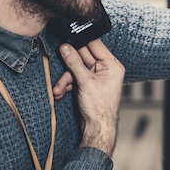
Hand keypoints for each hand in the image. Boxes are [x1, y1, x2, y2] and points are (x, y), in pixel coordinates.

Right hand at [56, 39, 124, 155]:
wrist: (97, 130)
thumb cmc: (100, 109)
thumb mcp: (85, 82)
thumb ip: (74, 63)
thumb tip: (65, 47)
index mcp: (112, 65)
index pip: (95, 45)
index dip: (80, 42)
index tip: (67, 39)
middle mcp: (105, 69)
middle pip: (82, 57)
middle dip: (69, 64)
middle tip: (58, 60)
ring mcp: (96, 78)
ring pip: (76, 69)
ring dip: (65, 79)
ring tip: (58, 89)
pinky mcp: (88, 85)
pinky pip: (74, 78)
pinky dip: (66, 85)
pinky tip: (59, 92)